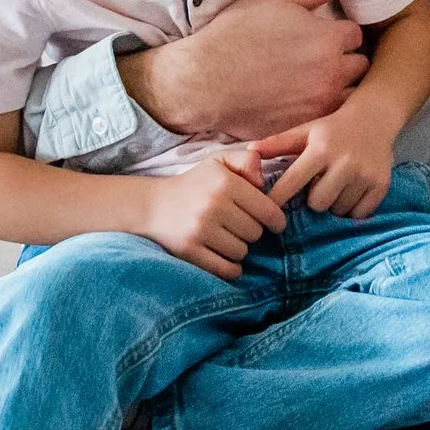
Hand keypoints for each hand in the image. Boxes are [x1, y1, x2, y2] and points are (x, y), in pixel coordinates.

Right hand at [124, 0, 365, 139]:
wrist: (204, 81)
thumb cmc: (235, 34)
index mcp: (329, 39)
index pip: (356, 34)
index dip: (339, 33)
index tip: (324, 35)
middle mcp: (332, 73)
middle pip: (360, 66)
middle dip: (345, 60)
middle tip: (322, 59)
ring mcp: (320, 104)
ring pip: (350, 96)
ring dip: (339, 88)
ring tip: (315, 82)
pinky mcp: (305, 126)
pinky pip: (328, 119)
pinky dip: (321, 110)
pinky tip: (301, 101)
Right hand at [142, 149, 290, 278]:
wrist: (153, 206)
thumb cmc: (195, 184)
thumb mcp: (220, 162)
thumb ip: (248, 160)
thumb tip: (264, 182)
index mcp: (226, 183)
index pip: (268, 211)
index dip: (276, 221)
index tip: (274, 224)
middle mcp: (214, 205)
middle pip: (255, 233)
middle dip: (251, 232)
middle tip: (238, 226)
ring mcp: (201, 230)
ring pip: (242, 252)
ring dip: (239, 249)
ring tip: (226, 238)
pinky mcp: (190, 251)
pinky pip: (226, 270)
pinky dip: (231, 268)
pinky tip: (226, 258)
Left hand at [254, 99, 398, 217]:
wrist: (374, 119)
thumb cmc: (332, 129)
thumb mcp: (305, 131)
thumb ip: (277, 143)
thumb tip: (249, 152)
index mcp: (320, 150)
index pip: (292, 183)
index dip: (277, 200)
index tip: (268, 211)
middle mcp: (344, 163)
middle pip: (317, 204)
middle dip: (315, 200)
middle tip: (319, 186)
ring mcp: (364, 175)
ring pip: (338, 210)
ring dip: (334, 204)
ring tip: (337, 187)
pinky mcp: (380, 186)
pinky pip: (359, 214)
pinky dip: (353, 209)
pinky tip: (351, 192)